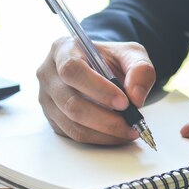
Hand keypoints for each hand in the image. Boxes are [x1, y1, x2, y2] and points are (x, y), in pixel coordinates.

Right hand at [37, 37, 155, 144]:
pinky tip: (117, 134)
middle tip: (131, 122)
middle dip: (105, 118)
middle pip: (70, 102)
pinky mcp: (53, 118)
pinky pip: (74, 135)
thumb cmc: (111, 60)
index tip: (124, 102)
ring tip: (129, 130)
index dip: (98, 89)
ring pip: (72, 124)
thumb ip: (140, 69)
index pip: (73, 70)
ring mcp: (47, 99)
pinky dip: (100, 138)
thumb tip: (136, 97)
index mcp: (63, 50)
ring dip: (105, 132)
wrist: (102, 69)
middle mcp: (49, 74)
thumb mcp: (131, 54)